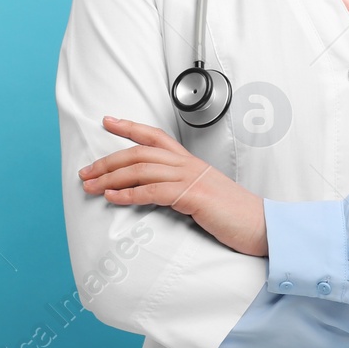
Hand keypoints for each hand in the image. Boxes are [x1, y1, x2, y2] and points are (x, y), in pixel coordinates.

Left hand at [78, 117, 267, 256]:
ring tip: (90, 187)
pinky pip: (153, 191)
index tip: (107, 121)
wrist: (263, 227)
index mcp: (191, 162)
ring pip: (141, 170)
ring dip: (111, 178)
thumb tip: (155, 195)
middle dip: (108, 161)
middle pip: (139, 153)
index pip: (155, 136)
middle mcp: (188, 165)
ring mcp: (191, 178)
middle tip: (85, 172)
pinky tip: (112, 198)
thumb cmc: (234, 216)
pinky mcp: (193, 196)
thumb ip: (181, 190)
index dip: (129, 127)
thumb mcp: (204, 196)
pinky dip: (128, 195)